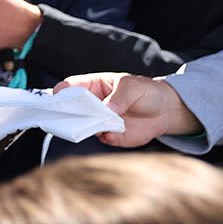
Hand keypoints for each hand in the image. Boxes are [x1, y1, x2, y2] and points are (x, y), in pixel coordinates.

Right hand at [55, 72, 200, 146]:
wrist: (164, 111)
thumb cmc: (146, 91)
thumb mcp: (133, 85)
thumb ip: (120, 95)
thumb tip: (108, 108)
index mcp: (93, 86)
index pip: (71, 87)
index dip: (62, 91)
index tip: (58, 95)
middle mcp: (92, 105)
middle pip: (72, 110)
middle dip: (69, 113)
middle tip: (74, 115)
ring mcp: (100, 121)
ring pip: (85, 126)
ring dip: (90, 127)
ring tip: (100, 124)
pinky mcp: (111, 135)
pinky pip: (104, 137)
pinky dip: (107, 136)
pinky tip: (114, 132)